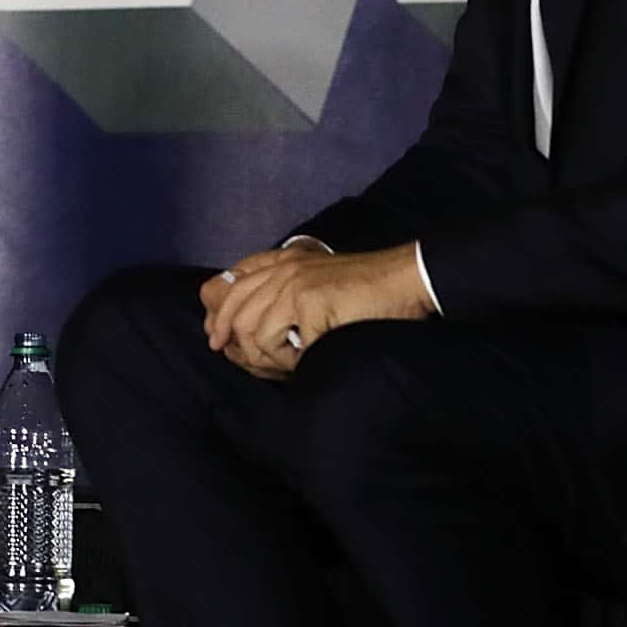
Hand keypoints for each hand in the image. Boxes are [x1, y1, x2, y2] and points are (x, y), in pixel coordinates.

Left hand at [201, 243, 432, 378]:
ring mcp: (293, 282)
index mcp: (281, 261)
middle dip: (238, 345)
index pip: (227, 284)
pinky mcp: (308, 301)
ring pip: (251, 330)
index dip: (218, 314)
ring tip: (291, 363)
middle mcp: (281, 268)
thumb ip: (284, 299)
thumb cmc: (369, 294)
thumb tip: (242, 336)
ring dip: (267, 356)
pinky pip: (279, 342)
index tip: (218, 341)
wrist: (408, 282)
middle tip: (256, 366)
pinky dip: (290, 360)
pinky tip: (307, 359)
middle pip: (232, 310)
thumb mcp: (318, 287)